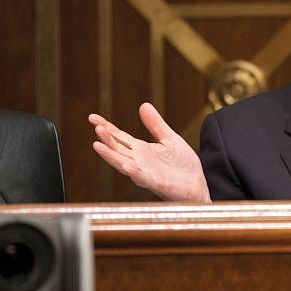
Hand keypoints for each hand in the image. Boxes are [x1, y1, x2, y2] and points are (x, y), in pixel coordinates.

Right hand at [88, 103, 210, 201]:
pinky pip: (143, 178)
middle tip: (96, 127)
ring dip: (111, 156)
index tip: (92, 117)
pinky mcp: (157, 184)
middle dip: (106, 139)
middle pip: (117, 149)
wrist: (198, 186)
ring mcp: (146, 173)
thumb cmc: (183, 166)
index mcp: (142, 150)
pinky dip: (134, 173)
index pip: (119, 137)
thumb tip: (143, 105)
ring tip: (97, 145)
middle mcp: (139, 162)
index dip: (106, 127)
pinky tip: (126, 166)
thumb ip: (156, 125)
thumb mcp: (170, 139)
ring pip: (123, 164)